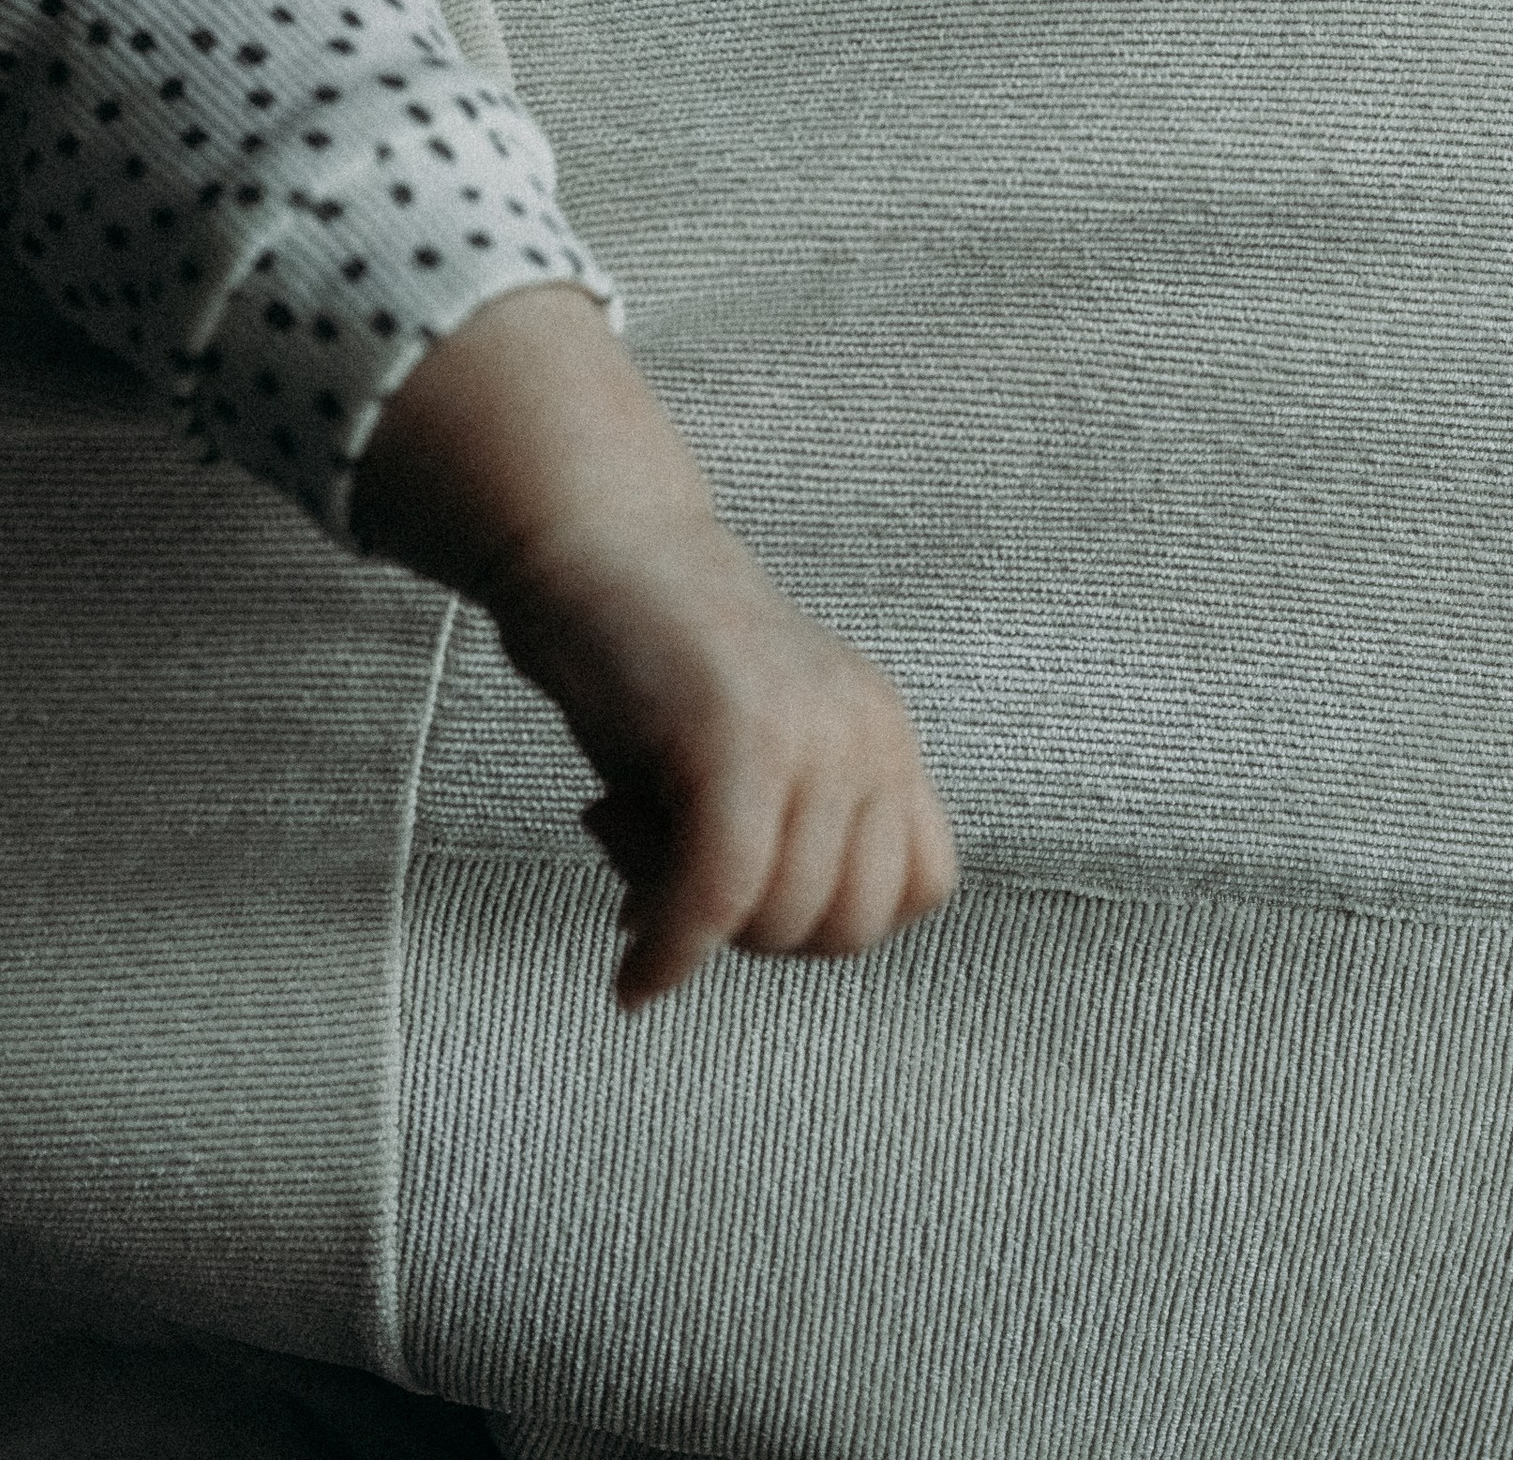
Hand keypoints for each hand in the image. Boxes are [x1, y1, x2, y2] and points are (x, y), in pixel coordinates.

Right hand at [493, 502, 959, 1009]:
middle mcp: (864, 728)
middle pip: (852, 924)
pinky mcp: (739, 733)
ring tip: (628, 839)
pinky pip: (720, 894)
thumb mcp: (752, 754)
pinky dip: (673, 953)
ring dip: (696, 926)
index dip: (830, 920)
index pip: (922, 886)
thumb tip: (740, 940)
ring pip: (782, 918)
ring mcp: (810, 728)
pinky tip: (633, 976)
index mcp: (882, 730)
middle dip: (755, 937)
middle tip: (669, 871)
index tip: (744, 901)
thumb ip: (785, 836)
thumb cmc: (648, 659)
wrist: (590, 538)